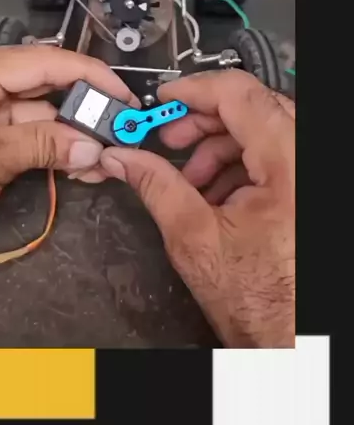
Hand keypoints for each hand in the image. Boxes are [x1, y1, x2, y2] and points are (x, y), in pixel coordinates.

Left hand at [0, 45, 137, 237]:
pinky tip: (86, 166)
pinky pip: (35, 138)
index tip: (123, 95)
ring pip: (46, 116)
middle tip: (122, 131)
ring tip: (108, 157)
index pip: (44, 61)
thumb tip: (92, 147)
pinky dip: (61, 152)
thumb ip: (41, 145)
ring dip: (79, 137)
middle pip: (49, 87)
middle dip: (88, 110)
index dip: (90, 75)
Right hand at [100, 70, 294, 347]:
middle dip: (204, 120)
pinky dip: (240, 162)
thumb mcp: (193, 238)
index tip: (166, 99)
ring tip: (192, 179)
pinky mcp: (304, 185)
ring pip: (263, 127)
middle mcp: (305, 160)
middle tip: (171, 137)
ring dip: (220, 145)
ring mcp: (307, 172)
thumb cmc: (262, 302)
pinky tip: (216, 193)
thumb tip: (123, 157)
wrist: (290, 341)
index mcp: (287, 164)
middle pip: (252, 106)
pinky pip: (274, 152)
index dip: (195, 89)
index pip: (239, 94)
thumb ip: (155, 185)